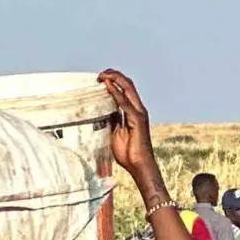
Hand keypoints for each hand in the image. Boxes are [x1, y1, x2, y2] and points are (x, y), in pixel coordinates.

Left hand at [99, 70, 162, 199]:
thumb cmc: (128, 152)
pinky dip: (116, 94)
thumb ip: (112, 121)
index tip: (101, 78)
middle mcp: (138, 109)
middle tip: (100, 73)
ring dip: (115, 80)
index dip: (114, 81)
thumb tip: (101, 114)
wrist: (138, 165)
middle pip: (127, 85)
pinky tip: (108, 88)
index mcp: (133, 111)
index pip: (124, 90)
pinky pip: (125, 104)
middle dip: (114, 76)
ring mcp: (139, 113)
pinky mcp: (137, 120)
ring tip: (103, 75)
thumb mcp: (115, 133)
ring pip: (128, 89)